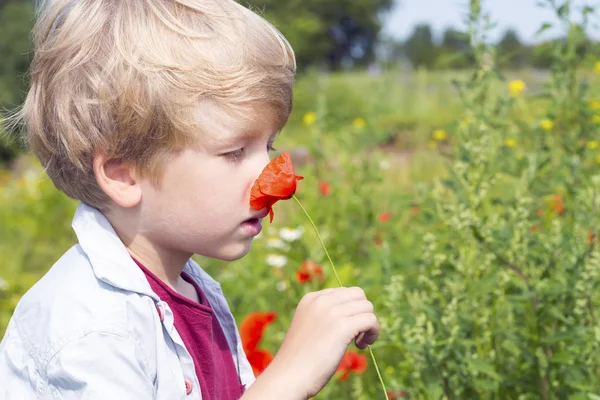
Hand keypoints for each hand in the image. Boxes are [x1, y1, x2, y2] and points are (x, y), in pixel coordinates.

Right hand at [244, 287, 378, 399]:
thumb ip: (325, 316)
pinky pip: (371, 320)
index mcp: (311, 298)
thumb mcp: (309, 327)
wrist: (288, 376)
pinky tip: (361, 346)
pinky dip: (373, 333)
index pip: (344, 292)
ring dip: (369, 325)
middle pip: (358, 295)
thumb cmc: (299, 359)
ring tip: (358, 343)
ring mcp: (331, 312)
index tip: (346, 329)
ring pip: (367, 307)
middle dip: (362, 313)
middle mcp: (321, 300)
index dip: (351, 310)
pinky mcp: (342, 326)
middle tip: (356, 335)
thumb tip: (355, 313)